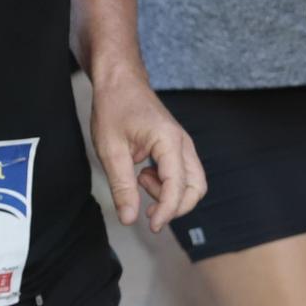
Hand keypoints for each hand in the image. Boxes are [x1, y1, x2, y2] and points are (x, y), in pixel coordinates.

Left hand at [90, 75, 206, 231]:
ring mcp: (183, 144)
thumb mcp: (110, 149)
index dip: (166, 211)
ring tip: (140, 181)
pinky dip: (167, 184)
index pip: (177, 185)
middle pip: (196, 188)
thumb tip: (129, 218)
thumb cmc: (114, 107)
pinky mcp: (177, 147)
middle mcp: (182, 143)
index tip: (151, 225)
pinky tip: (143, 175)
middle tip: (147, 211)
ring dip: (170, 194)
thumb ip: (122, 186)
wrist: (119, 80)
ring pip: (193, 183)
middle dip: (174, 206)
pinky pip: (182, 174)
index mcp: (168, 140)